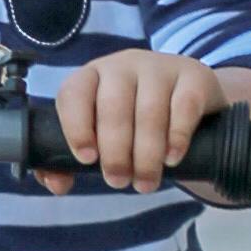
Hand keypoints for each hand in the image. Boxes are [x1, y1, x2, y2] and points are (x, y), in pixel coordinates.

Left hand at [40, 48, 229, 196]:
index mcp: (91, 77)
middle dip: (114, 151)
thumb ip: (68, 160)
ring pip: (149, 110)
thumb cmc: (133, 120)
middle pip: (113, 107)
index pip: (73, 94)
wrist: (190, 98)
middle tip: (118, 181)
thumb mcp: (101, 133)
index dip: (76, 127)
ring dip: (146, 153)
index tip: (87, 159)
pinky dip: (177, 136)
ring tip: (145, 182)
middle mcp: (122, 66)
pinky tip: (172, 158)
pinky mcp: (194, 77)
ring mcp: (159, 68)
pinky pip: (184, 105)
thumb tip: (57, 185)